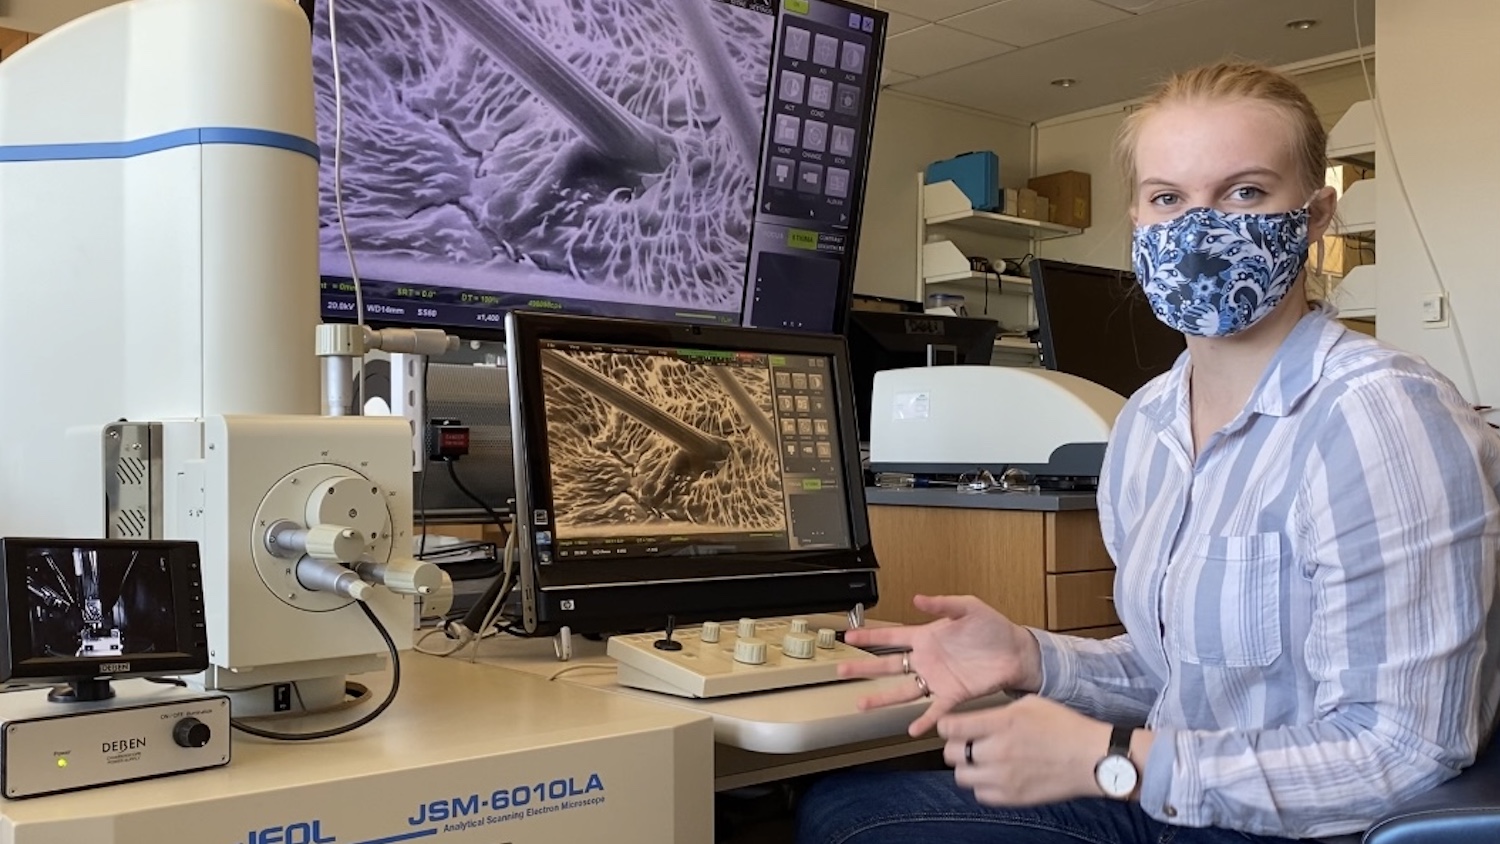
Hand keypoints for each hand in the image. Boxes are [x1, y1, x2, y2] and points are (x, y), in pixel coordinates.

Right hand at [838, 595, 1043, 735]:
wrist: (1017, 652)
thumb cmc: (994, 628)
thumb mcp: (968, 607)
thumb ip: (943, 604)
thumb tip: (919, 599)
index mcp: (927, 637)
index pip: (891, 636)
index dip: (870, 636)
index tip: (849, 636)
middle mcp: (927, 660)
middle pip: (888, 665)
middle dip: (863, 668)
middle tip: (842, 670)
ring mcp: (937, 679)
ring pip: (903, 691)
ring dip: (882, 699)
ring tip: (862, 705)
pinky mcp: (954, 695)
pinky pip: (934, 709)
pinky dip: (924, 720)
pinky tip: (913, 729)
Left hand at [938, 696, 1110, 805]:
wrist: (1091, 758)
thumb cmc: (1065, 727)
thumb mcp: (1030, 703)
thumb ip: (998, 710)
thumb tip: (975, 718)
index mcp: (1002, 723)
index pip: (951, 727)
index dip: (946, 725)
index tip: (951, 725)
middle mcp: (998, 751)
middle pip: (951, 753)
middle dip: (956, 745)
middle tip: (968, 742)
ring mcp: (1004, 777)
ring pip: (961, 776)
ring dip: (967, 767)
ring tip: (982, 760)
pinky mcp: (1012, 797)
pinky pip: (980, 794)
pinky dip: (982, 785)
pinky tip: (995, 775)